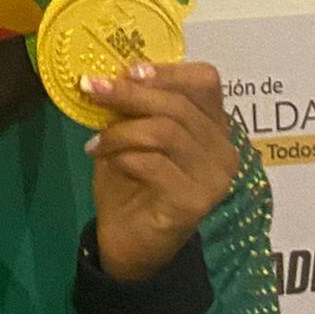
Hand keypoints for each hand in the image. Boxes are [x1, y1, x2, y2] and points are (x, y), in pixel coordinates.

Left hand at [82, 62, 238, 281]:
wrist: (128, 242)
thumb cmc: (131, 183)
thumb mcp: (130, 134)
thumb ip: (132, 106)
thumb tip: (112, 73)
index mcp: (214, 127)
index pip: (205, 82)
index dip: (166, 71)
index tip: (126, 71)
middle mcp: (223, 150)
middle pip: (179, 104)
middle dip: (130, 93)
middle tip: (91, 89)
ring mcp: (213, 178)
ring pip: (166, 131)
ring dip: (121, 130)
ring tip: (96, 140)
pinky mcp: (194, 202)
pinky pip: (154, 164)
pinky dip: (123, 156)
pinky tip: (103, 160)